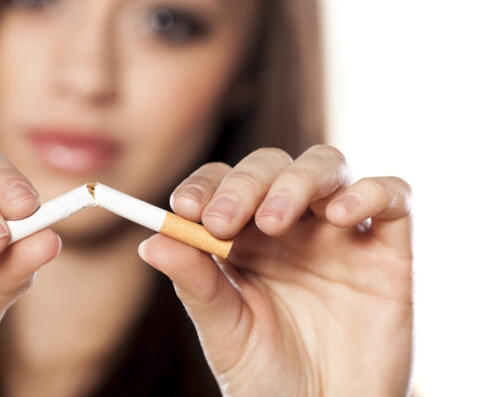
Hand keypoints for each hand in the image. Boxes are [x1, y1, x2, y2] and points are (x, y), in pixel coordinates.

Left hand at [138, 145, 412, 395]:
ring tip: (275, 222)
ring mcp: (340, 232)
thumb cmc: (268, 375)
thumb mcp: (224, 330)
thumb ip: (194, 283)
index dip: (205, 185)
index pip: (223, 183)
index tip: (184, 207)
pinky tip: (340, 215)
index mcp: (244, 236)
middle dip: (245, 184)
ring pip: (326, 166)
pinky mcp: (388, 250)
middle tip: (223, 221)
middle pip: (271, 166)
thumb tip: (149, 241)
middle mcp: (292, 224)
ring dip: (297, 181)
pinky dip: (369, 192)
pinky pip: (392, 196)